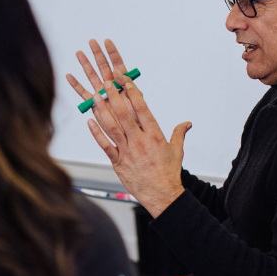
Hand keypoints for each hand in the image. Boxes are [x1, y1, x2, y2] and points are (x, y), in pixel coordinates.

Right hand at [65, 39, 138, 123]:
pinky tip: (69, 75)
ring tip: (79, 52)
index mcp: (123, 84)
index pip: (117, 64)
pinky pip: (83, 93)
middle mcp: (111, 87)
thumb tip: (118, 71)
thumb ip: (128, 86)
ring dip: (85, 64)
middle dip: (97, 53)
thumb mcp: (137, 100)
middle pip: (103, 67)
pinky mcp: (94, 104)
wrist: (130, 134)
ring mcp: (102, 94)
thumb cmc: (137, 119)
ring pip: (91, 76)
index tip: (106, 41)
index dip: (112, 52)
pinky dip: (75, 85)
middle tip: (91, 41)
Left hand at [85, 76, 189, 218]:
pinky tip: (89, 122)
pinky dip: (96, 133)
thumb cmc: (169, 173)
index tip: (126, 81)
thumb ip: (179, 133)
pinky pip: (105, 146)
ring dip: (102, 111)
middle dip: (114, 97)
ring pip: (112, 127)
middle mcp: (140, 141)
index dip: (133, 93)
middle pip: (125, 115)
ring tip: (94, 97)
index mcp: (154, 136)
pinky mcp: (118, 162)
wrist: (162, 195)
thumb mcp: (177, 151)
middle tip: (106, 83)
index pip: (142, 109)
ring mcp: (128, 152)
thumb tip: (187, 123)